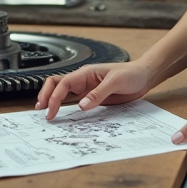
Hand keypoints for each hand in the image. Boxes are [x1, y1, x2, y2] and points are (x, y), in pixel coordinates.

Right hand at [35, 61, 154, 119]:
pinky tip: (63, 114)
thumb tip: (81, 105)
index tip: (51, 111)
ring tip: (46, 112)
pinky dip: (66, 107)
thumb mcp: (115, 82)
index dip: (54, 97)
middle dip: (46, 96)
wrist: (144, 76)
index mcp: (85, 73)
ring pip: (63, 92)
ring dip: (53, 100)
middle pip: (56, 84)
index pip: (62, 84)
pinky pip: (75, 101)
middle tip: (42, 111)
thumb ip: (98, 94)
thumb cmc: (131, 74)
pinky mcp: (92, 97)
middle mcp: (83, 80)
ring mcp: (86, 88)